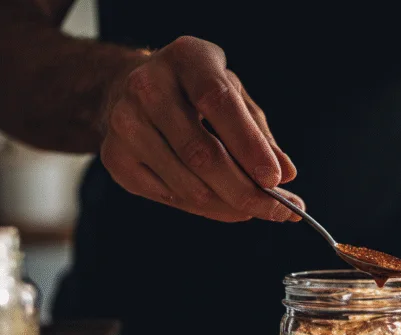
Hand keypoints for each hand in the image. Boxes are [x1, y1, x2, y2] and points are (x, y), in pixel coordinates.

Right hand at [99, 36, 301, 222]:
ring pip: (187, 185)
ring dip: (229, 205)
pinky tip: (222, 203)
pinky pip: (169, 197)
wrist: (128, 90)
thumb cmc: (193, 92)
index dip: (248, 145)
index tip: (275, 179)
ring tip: (255, 209)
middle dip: (245, 191)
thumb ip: (259, 133)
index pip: (218, 103)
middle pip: (200, 153)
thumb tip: (285, 174)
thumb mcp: (232, 95)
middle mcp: (148, 87)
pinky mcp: (115, 158)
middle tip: (277, 210)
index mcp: (186, 58)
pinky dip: (205, 208)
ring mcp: (125, 123)